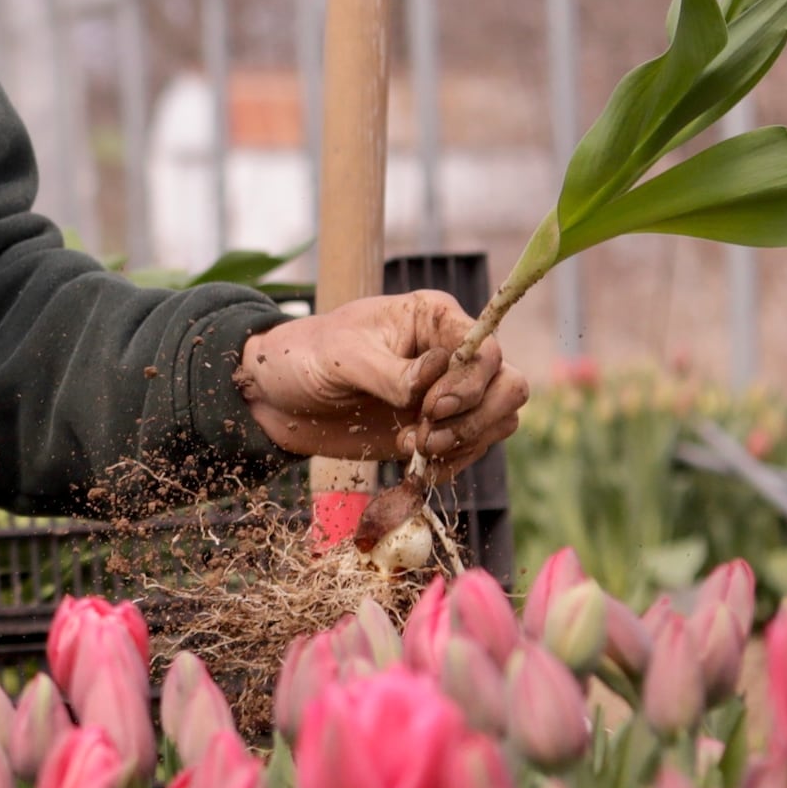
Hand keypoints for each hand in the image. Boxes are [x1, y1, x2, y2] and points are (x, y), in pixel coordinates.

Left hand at [237, 290, 528, 470]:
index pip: (486, 350)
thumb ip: (391, 372)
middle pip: (508, 386)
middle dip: (474, 420)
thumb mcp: (341, 356)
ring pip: (498, 420)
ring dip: (464, 444)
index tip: (430, 408)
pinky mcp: (437, 428)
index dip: (469, 384)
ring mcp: (448, 393)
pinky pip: (472, 448)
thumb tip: (433, 381)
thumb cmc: (304, 357)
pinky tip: (414, 469)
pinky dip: (452, 464)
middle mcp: (450, 353)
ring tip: (412, 449)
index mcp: (433, 318)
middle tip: (424, 437)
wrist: (277, 397)